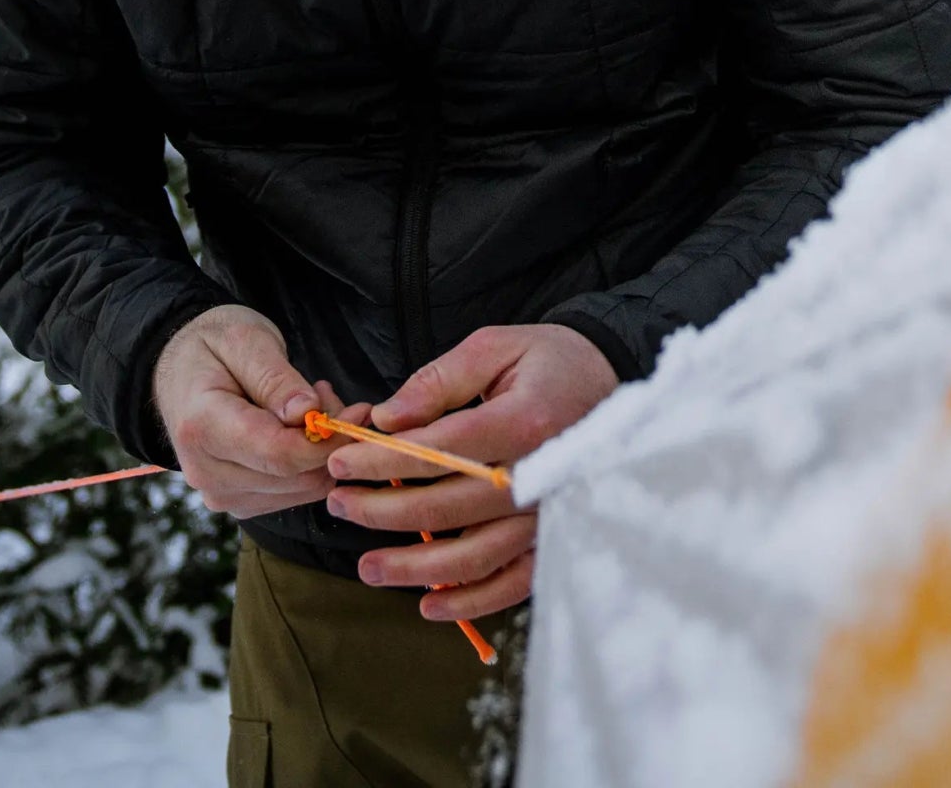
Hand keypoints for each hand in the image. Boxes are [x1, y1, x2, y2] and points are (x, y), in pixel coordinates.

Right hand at [152, 304, 366, 518]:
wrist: (177, 369)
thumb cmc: (212, 345)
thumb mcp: (245, 340)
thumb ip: (275, 378)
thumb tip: (306, 413)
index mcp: (202, 427)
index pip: (279, 455)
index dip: (327, 440)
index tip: (360, 412)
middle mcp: (206, 472)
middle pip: (294, 477)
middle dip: (329, 441)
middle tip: (332, 395)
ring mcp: (220, 493)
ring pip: (300, 490)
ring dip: (321, 452)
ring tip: (312, 404)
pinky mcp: (237, 502)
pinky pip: (292, 494)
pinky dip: (308, 463)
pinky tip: (298, 427)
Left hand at [324, 323, 616, 622]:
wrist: (611, 382)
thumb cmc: (546, 360)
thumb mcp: (493, 347)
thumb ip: (438, 382)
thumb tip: (386, 420)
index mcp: (525, 421)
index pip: (442, 450)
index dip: (385, 461)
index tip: (340, 463)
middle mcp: (543, 474)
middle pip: (452, 507)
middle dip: (385, 511)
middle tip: (339, 506)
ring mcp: (552, 514)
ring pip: (476, 555)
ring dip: (417, 568)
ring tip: (367, 568)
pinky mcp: (557, 539)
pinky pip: (513, 581)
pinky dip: (472, 600)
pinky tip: (429, 604)